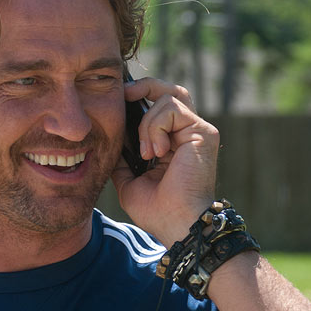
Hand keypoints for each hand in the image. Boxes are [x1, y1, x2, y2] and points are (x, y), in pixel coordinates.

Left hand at [110, 77, 218, 246]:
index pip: (159, 106)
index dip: (140, 97)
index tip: (119, 99)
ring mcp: (197, 130)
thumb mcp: (129, 180)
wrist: (176, 224)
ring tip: (147, 153)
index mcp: (173, 143)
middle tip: (124, 94)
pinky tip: (157, 152)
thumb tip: (108, 138)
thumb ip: (123, 157)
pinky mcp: (203, 131)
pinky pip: (172, 108)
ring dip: (147, 124)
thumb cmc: (157, 210)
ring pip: (167, 98)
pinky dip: (156, 128)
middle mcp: (188, 133)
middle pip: (171, 89)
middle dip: (145, 86)